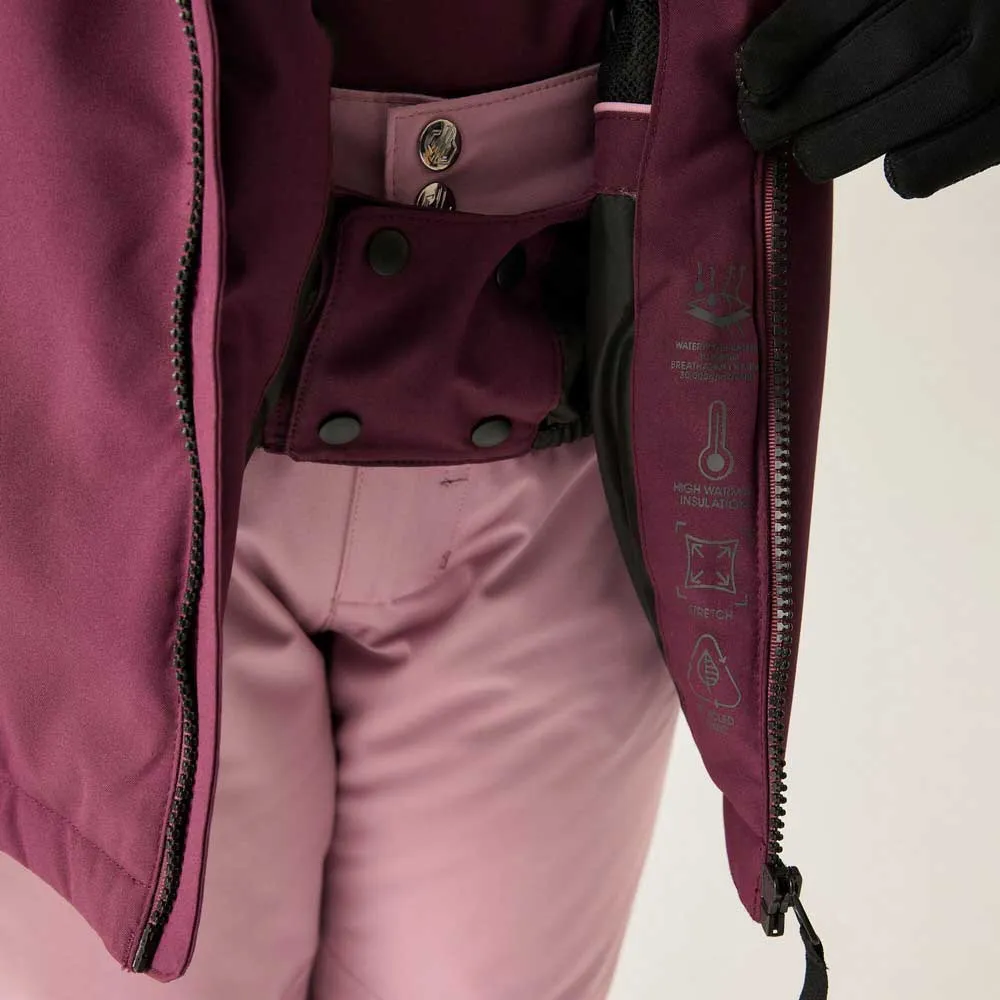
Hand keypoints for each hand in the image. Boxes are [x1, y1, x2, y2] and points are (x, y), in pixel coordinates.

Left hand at [735, 0, 999, 197]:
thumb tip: (787, 42)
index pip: (827, 9)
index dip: (779, 50)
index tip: (755, 76)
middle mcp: (975, 1)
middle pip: (852, 72)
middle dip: (791, 112)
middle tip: (764, 128)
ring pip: (882, 128)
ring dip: (829, 148)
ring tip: (810, 151)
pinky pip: (925, 166)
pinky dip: (900, 168)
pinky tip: (895, 153)